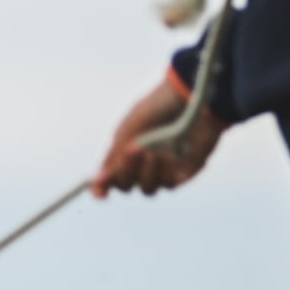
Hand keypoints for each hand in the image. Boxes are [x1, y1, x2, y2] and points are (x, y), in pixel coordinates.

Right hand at [95, 75, 223, 195]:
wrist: (191, 96)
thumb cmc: (157, 107)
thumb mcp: (129, 129)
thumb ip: (114, 157)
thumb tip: (98, 180)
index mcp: (124, 148)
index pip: (110, 175)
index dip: (103, 186)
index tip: (101, 193)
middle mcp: (142, 161)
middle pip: (126, 185)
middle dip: (127, 171)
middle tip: (135, 150)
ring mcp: (163, 167)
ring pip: (148, 189)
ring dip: (147, 173)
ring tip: (154, 152)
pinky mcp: (183, 170)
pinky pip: (168, 185)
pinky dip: (165, 173)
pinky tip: (170, 156)